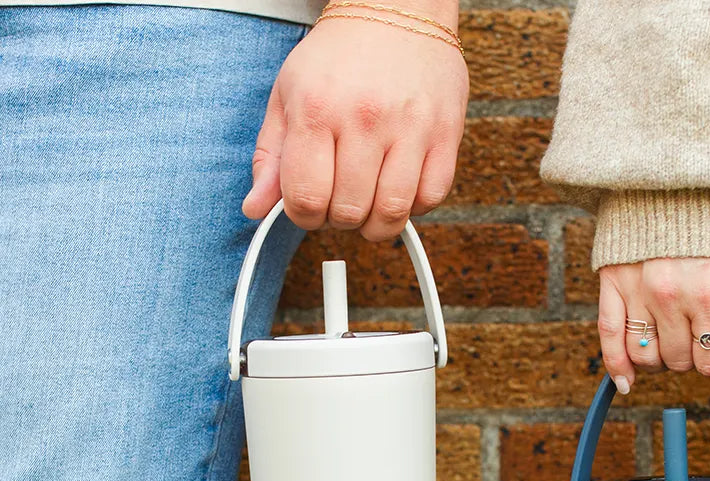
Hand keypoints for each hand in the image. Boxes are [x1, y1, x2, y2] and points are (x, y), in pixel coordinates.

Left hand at [242, 5, 468, 239]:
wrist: (396, 10)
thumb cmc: (339, 56)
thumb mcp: (288, 96)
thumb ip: (271, 156)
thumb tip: (255, 207)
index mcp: (318, 110)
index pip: (306, 199)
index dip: (304, 217)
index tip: (310, 208)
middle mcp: (365, 119)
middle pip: (349, 212)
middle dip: (339, 219)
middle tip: (340, 200)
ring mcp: (410, 128)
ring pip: (392, 213)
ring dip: (376, 223)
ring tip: (369, 203)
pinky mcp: (445, 135)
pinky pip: (430, 198)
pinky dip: (413, 206)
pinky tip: (398, 187)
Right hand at [597, 258, 709, 393]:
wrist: (679, 176)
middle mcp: (672, 298)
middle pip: (679, 361)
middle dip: (690, 355)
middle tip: (696, 335)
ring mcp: (639, 292)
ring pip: (646, 356)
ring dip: (659, 359)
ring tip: (669, 341)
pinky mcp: (613, 283)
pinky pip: (609, 337)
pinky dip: (617, 366)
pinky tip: (626, 382)